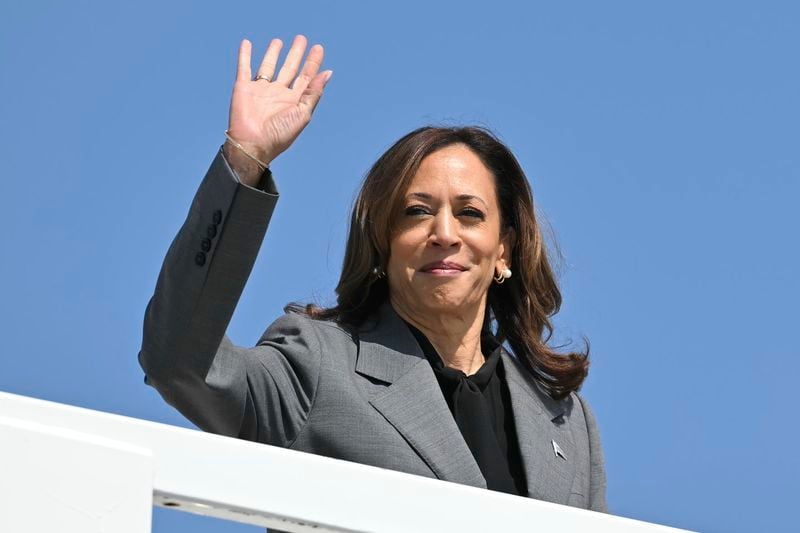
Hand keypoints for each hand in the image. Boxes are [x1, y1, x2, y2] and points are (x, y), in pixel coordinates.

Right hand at [226, 35, 330, 171]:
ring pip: (268, 66)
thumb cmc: (280, 133)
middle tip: (301, 39)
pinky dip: (244, 55)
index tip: (318, 48)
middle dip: (295, 54)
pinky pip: (244, 67)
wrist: (253, 144)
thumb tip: (328, 73)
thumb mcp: (302, 113)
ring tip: (278, 41)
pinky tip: (247, 43)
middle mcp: (278, 94)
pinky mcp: (243, 88)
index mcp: (293, 101)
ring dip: (273, 53)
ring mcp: (260, 90)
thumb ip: (314, 92)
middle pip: (289, 69)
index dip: (312, 63)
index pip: (306, 77)